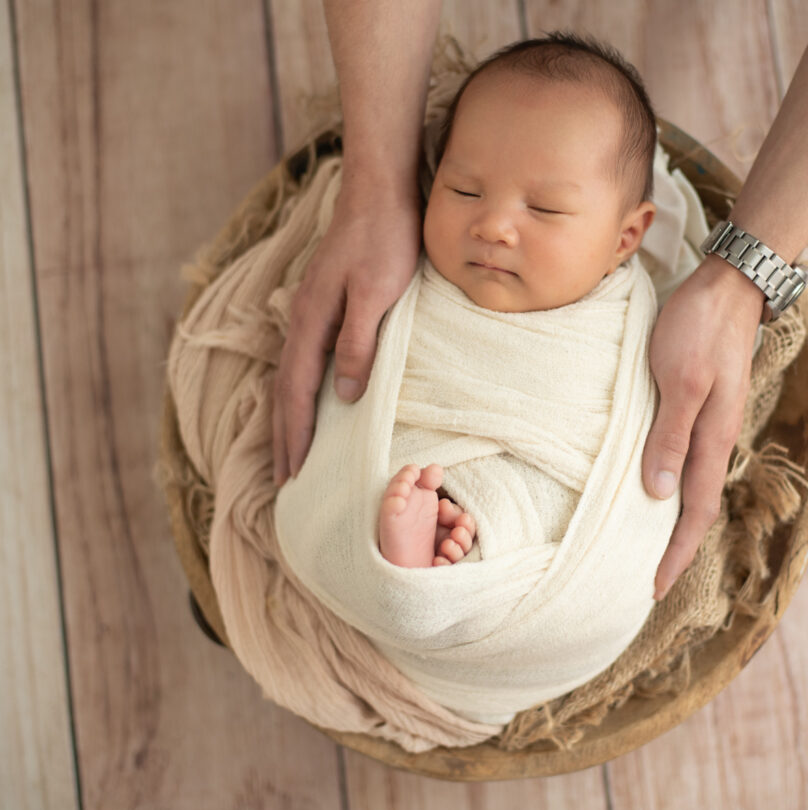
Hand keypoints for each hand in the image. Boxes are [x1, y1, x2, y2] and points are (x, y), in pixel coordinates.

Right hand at [272, 168, 420, 486]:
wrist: (379, 190)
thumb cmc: (385, 238)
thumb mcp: (378, 292)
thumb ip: (358, 342)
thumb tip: (343, 395)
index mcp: (311, 321)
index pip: (296, 392)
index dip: (295, 435)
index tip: (293, 474)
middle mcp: (302, 320)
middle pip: (285, 390)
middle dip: (284, 437)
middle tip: (283, 481)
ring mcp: (310, 311)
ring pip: (291, 376)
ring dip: (289, 417)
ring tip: (291, 452)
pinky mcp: (324, 305)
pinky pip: (304, 360)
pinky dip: (300, 391)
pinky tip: (311, 400)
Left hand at [644, 254, 764, 599]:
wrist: (728, 286)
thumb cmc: (699, 328)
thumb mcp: (680, 380)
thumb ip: (669, 436)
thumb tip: (657, 493)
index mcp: (713, 437)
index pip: (695, 511)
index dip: (676, 552)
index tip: (654, 588)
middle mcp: (716, 437)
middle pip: (697, 507)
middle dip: (676, 547)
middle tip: (650, 580)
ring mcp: (711, 422)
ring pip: (693, 485)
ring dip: (674, 519)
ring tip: (649, 544)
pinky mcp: (702, 405)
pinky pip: (688, 459)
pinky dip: (673, 485)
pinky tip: (657, 486)